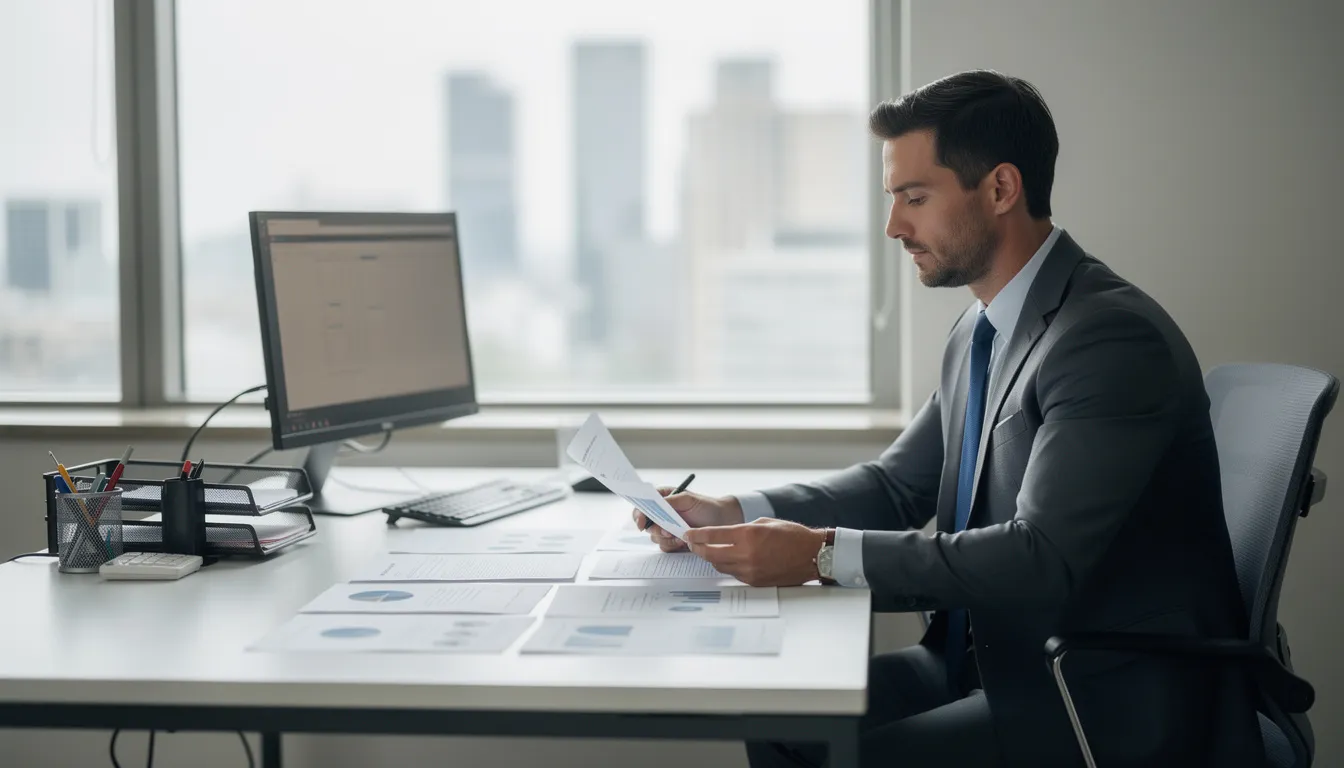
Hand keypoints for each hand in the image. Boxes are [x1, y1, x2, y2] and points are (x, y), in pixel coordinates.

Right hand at [632, 489, 743, 552]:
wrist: (722, 522)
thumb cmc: (707, 506)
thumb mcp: (689, 499)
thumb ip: (671, 501)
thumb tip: (656, 504)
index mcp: (662, 499)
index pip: (642, 505)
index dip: (638, 514)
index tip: (641, 522)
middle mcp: (662, 514)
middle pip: (645, 525)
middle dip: (655, 529)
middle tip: (667, 531)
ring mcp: (667, 528)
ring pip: (654, 538)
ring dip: (666, 538)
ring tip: (680, 535)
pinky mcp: (673, 541)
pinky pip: (665, 547)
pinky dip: (672, 546)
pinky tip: (683, 542)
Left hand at [683, 519, 827, 586]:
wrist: (812, 555)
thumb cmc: (792, 535)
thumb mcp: (764, 523)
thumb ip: (741, 528)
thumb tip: (725, 534)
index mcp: (748, 535)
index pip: (713, 536)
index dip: (696, 535)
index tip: (687, 534)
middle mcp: (746, 554)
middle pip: (711, 554)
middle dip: (698, 548)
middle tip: (692, 543)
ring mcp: (750, 570)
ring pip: (719, 566)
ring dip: (711, 558)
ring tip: (707, 551)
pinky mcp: (754, 581)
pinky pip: (733, 574)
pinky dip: (727, 566)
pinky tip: (727, 559)